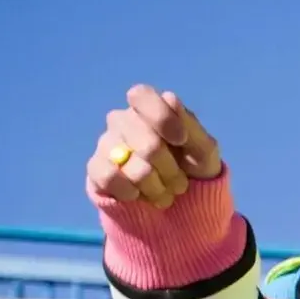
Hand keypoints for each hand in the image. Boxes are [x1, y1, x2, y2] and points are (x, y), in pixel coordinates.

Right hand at [87, 86, 223, 210]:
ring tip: (162, 191)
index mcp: (149, 109)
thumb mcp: (204, 151)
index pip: (141, 95)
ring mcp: (106, 142)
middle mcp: (123, 120)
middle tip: (179, 182)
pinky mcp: (95, 167)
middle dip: (172, 172)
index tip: (181, 140)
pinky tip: (138, 195)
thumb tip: (170, 99)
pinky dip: (133, 194)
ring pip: (136, 169)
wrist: (177, 203)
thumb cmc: (192, 169)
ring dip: (158, 189)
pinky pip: (111, 179)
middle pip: (149, 145)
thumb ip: (192, 127)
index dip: (162, 118)